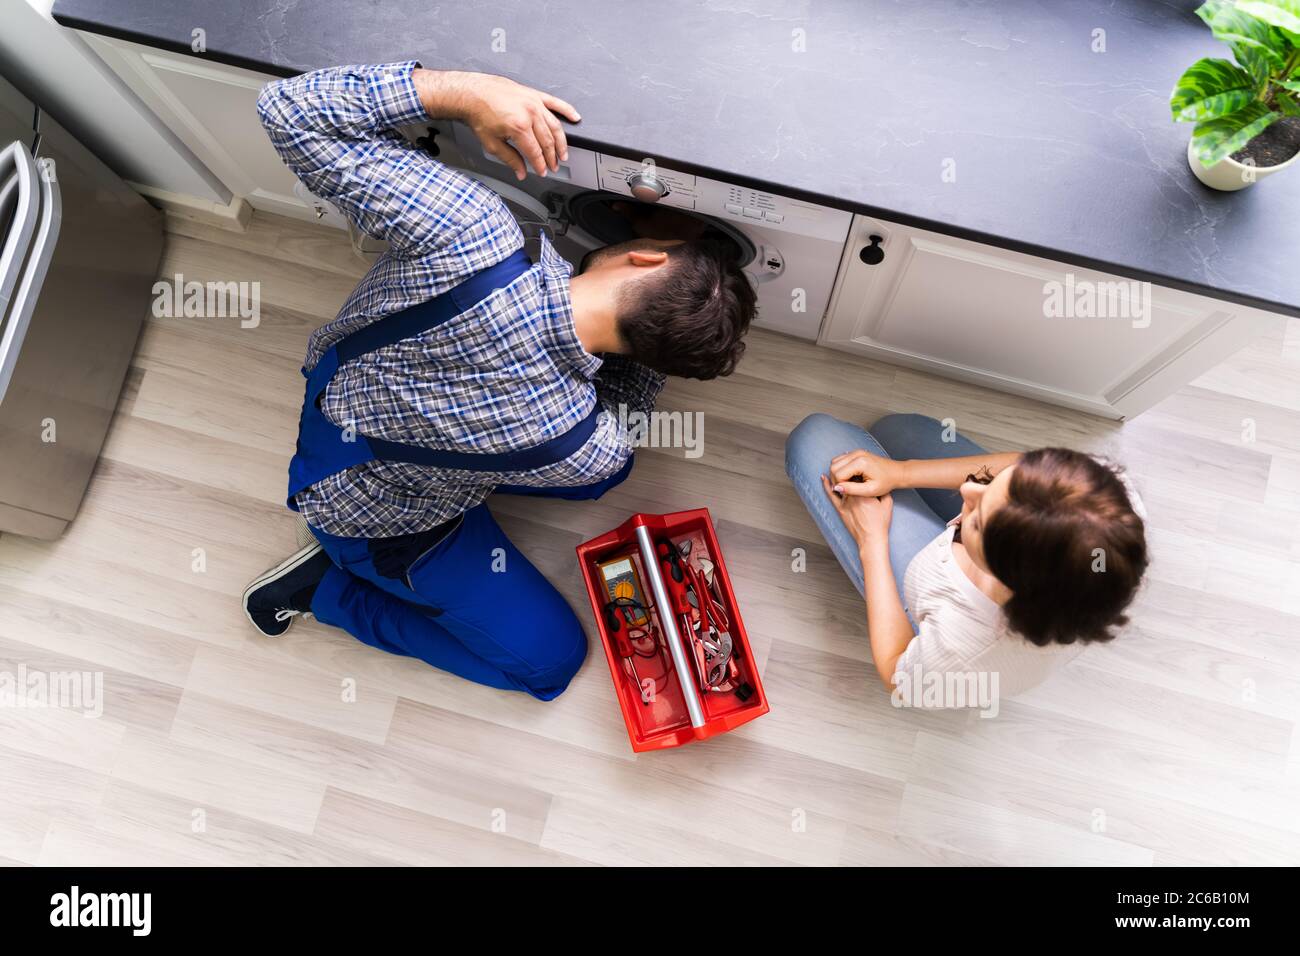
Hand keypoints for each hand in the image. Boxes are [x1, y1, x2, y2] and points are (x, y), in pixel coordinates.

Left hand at [414, 69, 579, 179]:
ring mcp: (533, 102)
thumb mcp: (492, 143)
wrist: (472, 93)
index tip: (542, 172)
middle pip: (547, 141)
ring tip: (563, 153)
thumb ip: (510, 159)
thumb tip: (521, 172)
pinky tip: (575, 118)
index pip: (536, 152)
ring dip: (561, 142)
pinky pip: (555, 103)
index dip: (540, 165)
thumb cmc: (479, 114)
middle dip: (551, 157)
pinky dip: (567, 110)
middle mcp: (529, 113)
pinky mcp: (533, 94)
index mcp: (519, 127)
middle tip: (553, 166)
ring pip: (555, 126)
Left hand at [822, 474, 892, 549]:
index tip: (862, 468)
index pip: (860, 476)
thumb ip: (885, 492)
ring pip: (840, 484)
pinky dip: (827, 486)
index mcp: (865, 493)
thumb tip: (882, 484)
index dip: (861, 471)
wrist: (871, 539)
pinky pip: (831, 495)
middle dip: (850, 472)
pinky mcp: (840, 510)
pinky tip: (824, 478)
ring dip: (840, 476)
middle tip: (851, 465)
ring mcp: (845, 503)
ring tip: (838, 467)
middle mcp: (853, 496)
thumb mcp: (888, 504)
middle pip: (849, 479)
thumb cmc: (880, 523)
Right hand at [828, 449, 905, 497]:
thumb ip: (852, 490)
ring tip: (849, 483)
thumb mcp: (870, 490)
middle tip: (847, 488)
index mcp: (860, 462)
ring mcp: (856, 451)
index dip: (840, 485)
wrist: (897, 472)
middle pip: (833, 467)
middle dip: (836, 479)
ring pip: (835, 462)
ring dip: (838, 474)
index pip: (838, 474)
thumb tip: (836, 488)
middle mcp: (856, 454)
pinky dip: (840, 469)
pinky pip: (840, 460)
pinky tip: (850, 477)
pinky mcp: (856, 452)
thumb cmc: (886, 482)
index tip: (848, 492)